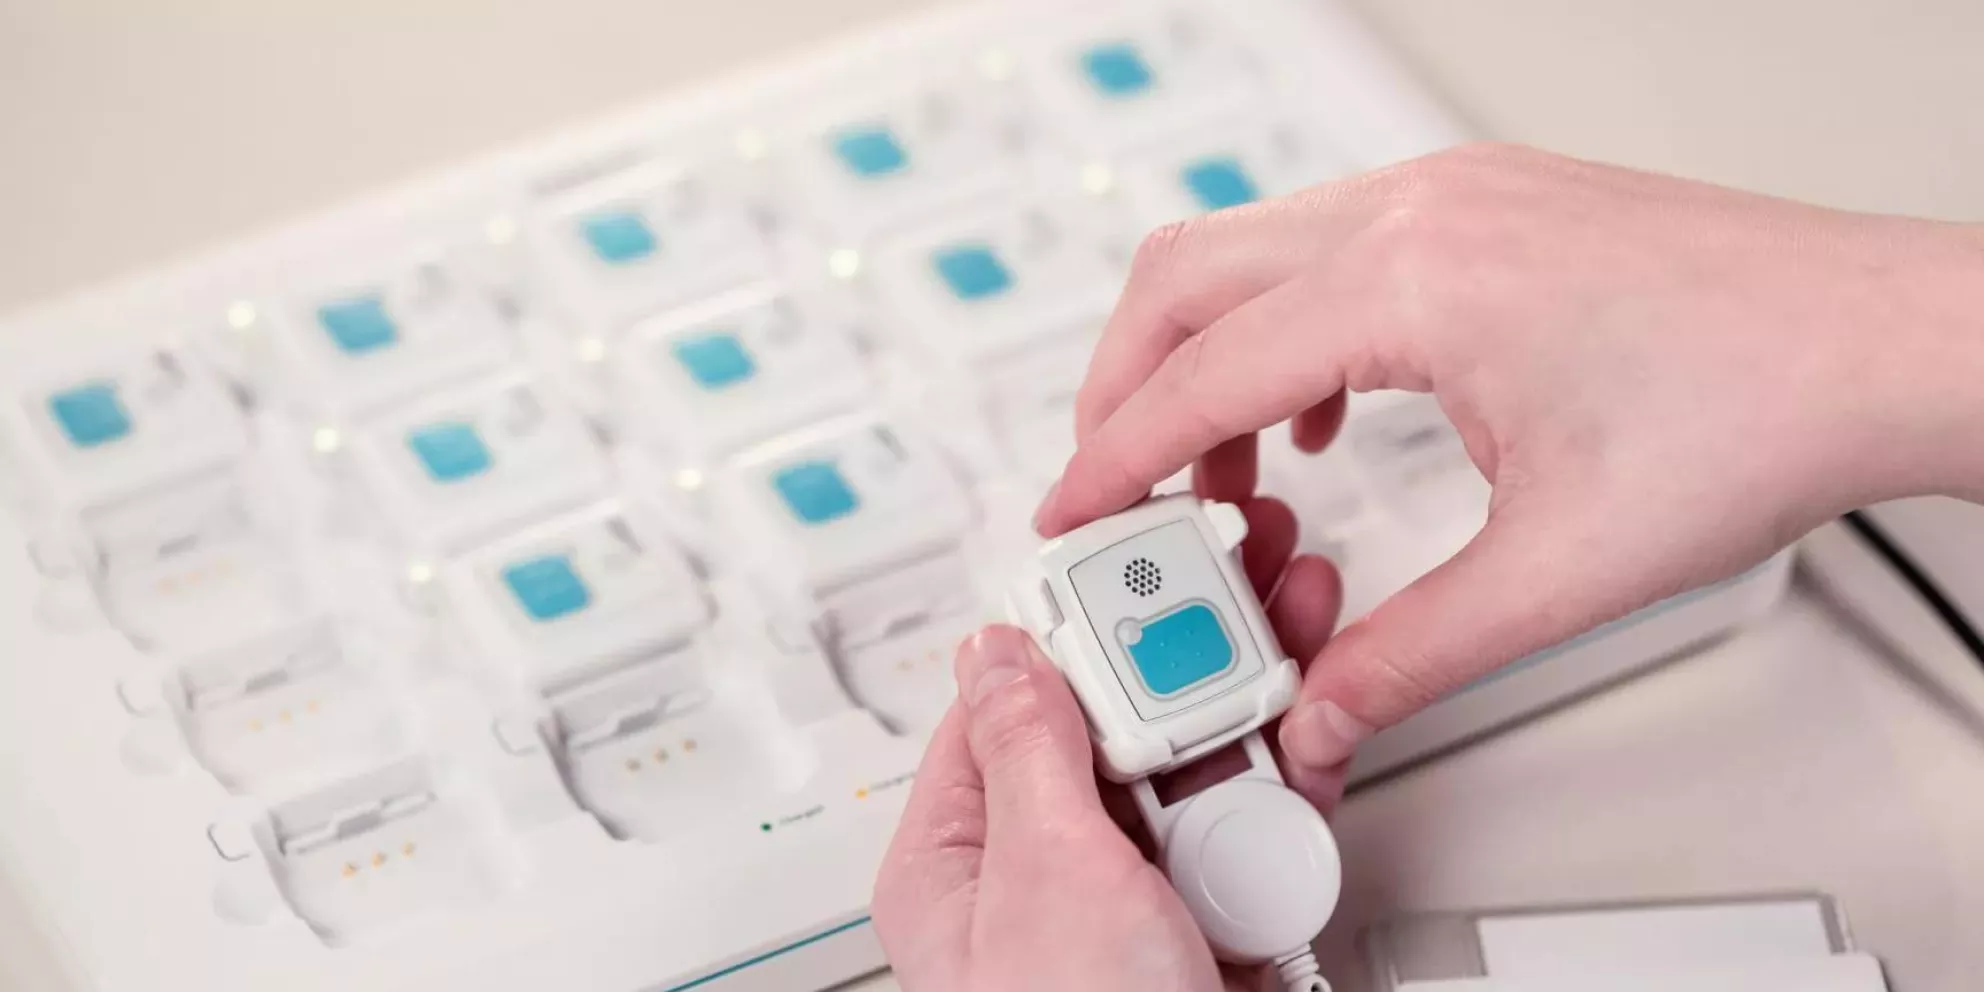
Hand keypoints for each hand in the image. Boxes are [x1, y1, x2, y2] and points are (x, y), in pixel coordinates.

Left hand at [873, 500, 1342, 991]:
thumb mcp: (1044, 881)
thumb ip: (1028, 754)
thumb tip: (997, 652)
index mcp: (957, 864)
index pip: (1004, 708)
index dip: (1067, 625)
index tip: (1127, 561)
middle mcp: (1040, 879)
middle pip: (1110, 724)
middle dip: (1180, 647)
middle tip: (1242, 573)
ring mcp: (1129, 904)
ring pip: (1190, 768)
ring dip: (1248, 701)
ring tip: (1297, 623)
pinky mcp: (1206, 929)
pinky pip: (1245, 830)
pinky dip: (1286, 781)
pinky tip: (1314, 728)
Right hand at [1034, 142, 1983, 778]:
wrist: (1883, 341)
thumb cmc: (1762, 409)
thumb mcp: (1557, 569)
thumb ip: (1405, 650)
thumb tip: (1320, 701)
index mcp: (1419, 281)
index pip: (1200, 369)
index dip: (1113, 456)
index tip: (1070, 510)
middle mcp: (1421, 210)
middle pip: (1185, 275)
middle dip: (1122, 386)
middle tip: (1114, 487)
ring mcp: (1454, 191)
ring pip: (1248, 249)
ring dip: (1204, 356)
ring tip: (1217, 471)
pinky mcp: (1486, 202)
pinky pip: (1327, 247)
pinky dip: (1283, 329)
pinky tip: (1322, 410)